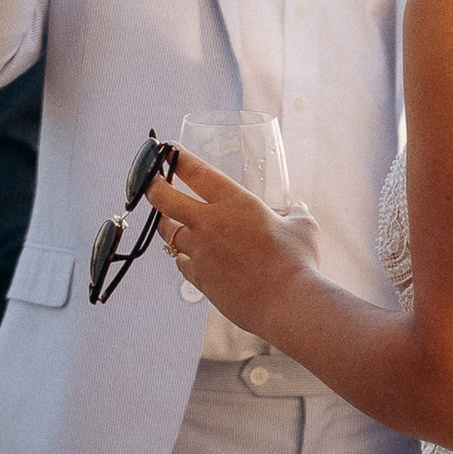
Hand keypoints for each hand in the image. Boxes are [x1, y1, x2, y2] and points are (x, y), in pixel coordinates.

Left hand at [144, 148, 319, 334]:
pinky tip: (192, 255)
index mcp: (234, 203)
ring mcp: (200, 252)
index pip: (196, 172)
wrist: (287, 303)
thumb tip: (299, 207)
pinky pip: (181, 261)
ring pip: (167, 232)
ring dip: (167, 224)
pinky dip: (183, 256)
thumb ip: (297, 213)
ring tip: (168, 219)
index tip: (169, 150)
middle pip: (164, 199)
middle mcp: (210, 224)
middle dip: (151, 186)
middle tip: (149, 180)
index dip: (178, 158)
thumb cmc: (297, 262)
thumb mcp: (303, 228)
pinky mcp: (199, 277)